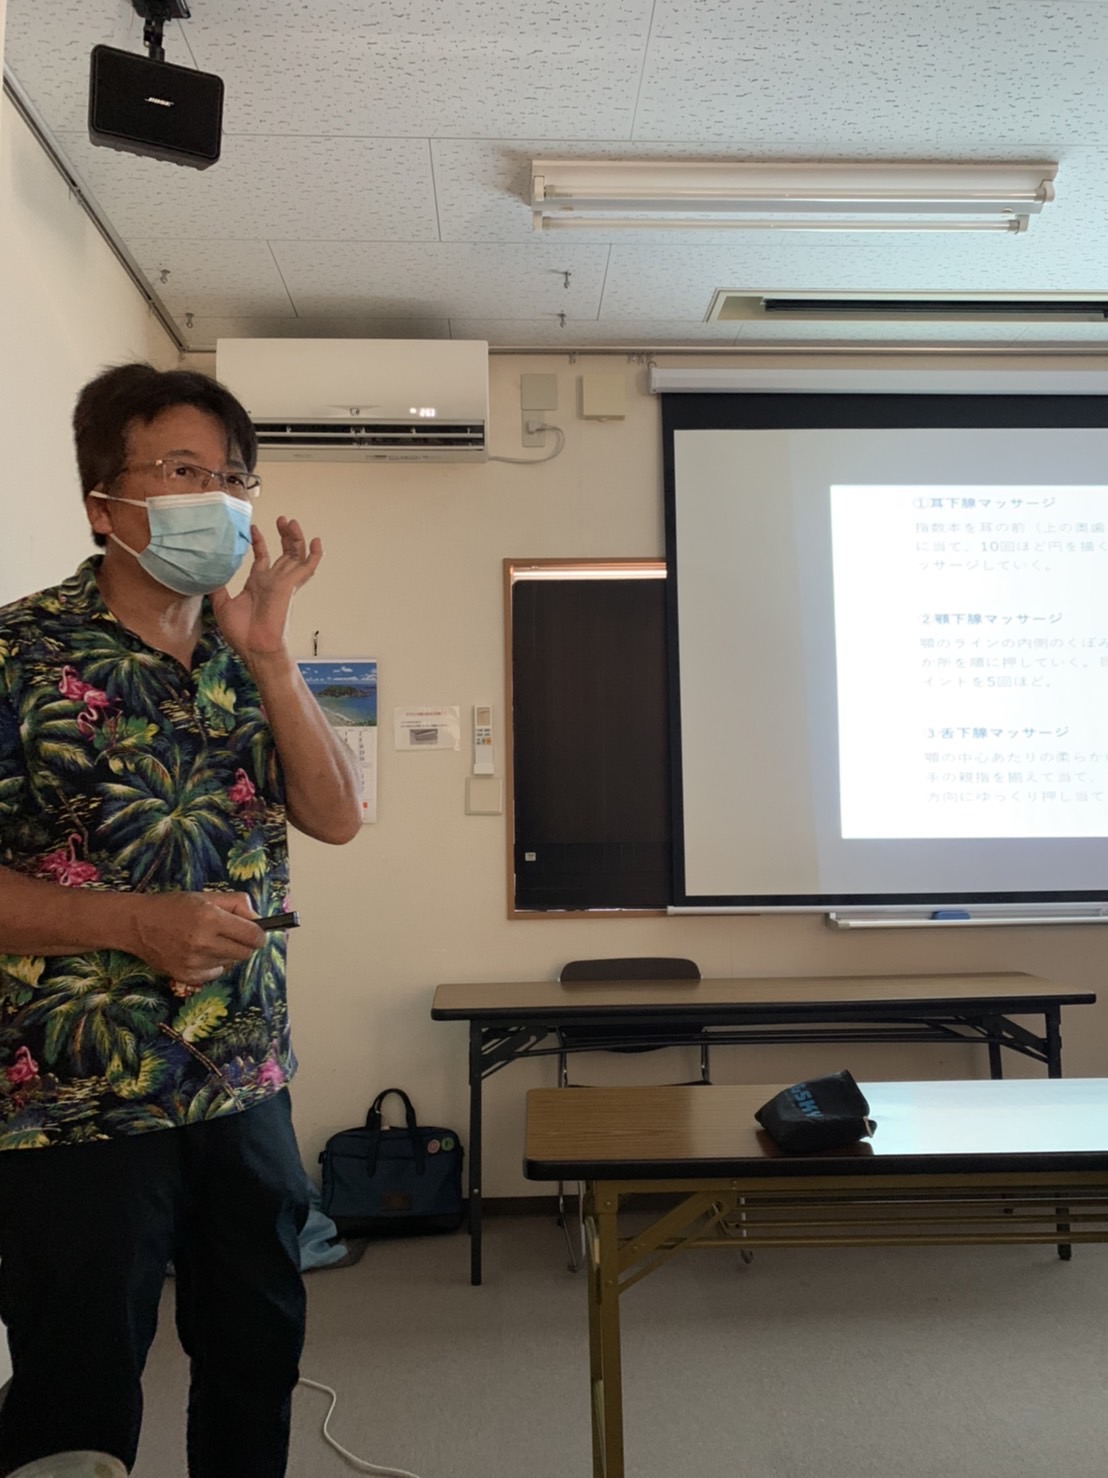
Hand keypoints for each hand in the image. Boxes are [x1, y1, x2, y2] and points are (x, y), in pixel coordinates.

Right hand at [127, 892, 265, 987]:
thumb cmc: (174, 906)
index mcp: (210, 918)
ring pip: (231, 963)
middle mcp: (203, 942)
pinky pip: (215, 973)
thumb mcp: (207, 896)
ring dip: (227, 953)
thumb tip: (258, 919)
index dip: (259, 933)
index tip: (255, 931)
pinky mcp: (185, 976)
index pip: (253, 936)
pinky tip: (198, 952)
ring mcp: (193, 962)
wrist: (137, 924)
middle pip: (245, 953)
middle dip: (244, 943)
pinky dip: (213, 964)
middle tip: (230, 933)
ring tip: (208, 940)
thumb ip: (237, 904)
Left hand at [210, 517, 322, 661]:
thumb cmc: (241, 633)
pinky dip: (314, 555)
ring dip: (295, 538)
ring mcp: (283, 582)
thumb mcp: (222, 605)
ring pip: (295, 555)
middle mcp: (273, 581)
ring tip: (291, 522)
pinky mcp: (289, 586)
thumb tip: (206, 573)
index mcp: (258, 584)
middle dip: (283, 535)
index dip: (259, 541)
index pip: (263, 557)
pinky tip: (316, 542)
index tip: (253, 527)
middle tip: (281, 519)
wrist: (255, 647)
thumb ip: (217, 587)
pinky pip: (307, 568)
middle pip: (283, 553)